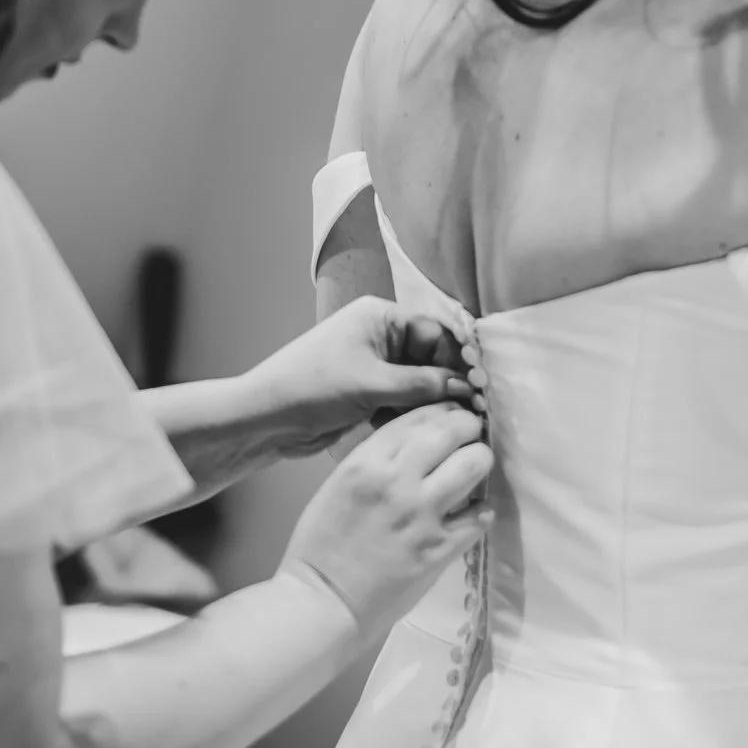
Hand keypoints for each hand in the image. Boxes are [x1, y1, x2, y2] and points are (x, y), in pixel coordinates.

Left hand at [243, 297, 476, 459]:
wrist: (265, 419)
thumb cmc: (313, 388)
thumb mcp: (372, 384)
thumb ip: (423, 385)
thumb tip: (467, 389)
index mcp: (379, 318)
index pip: (435, 331)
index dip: (459, 357)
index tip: (482, 383)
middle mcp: (379, 336)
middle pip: (430, 357)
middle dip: (450, 382)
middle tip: (476, 409)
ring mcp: (373, 365)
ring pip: (418, 381)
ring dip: (433, 401)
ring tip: (457, 423)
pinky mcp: (367, 392)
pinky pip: (403, 398)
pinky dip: (413, 412)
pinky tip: (426, 429)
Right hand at [281, 403, 492, 630]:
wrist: (322, 602)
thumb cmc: (320, 546)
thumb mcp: (339, 485)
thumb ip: (375, 460)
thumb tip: (415, 444)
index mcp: (366, 462)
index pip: (419, 417)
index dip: (442, 411)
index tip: (451, 417)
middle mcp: (397, 480)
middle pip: (453, 431)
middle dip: (468, 428)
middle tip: (470, 437)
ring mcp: (422, 514)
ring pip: (474, 464)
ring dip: (479, 462)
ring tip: (475, 470)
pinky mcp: (439, 549)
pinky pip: (478, 516)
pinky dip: (480, 511)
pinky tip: (473, 513)